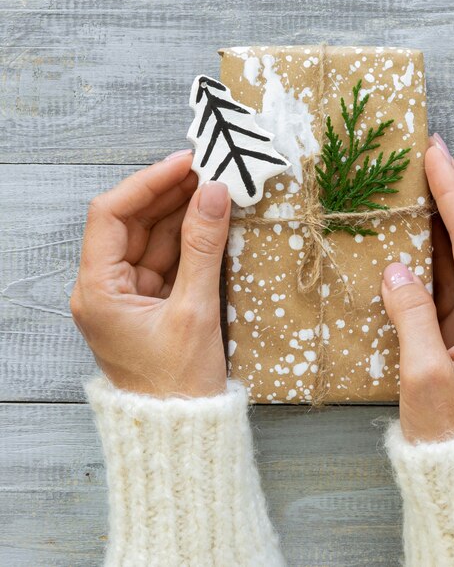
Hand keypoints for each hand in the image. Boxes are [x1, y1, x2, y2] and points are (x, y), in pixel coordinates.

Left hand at [70, 149, 230, 397]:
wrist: (182, 431)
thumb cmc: (179, 384)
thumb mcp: (194, 311)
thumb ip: (203, 248)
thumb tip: (214, 194)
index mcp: (97, 290)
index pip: (110, 215)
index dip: (147, 183)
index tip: (184, 163)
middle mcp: (104, 288)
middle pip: (132, 223)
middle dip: (168, 194)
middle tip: (207, 170)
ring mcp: (128, 295)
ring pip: (151, 239)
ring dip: (181, 213)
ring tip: (214, 187)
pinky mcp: (150, 303)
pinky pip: (167, 259)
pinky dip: (188, 239)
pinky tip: (210, 220)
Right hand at [381, 134, 453, 441]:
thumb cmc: (450, 431)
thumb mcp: (425, 375)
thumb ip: (412, 316)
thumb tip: (396, 269)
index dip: (453, 195)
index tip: (435, 157)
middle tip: (433, 155)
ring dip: (450, 215)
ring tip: (427, 182)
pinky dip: (438, 249)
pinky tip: (421, 233)